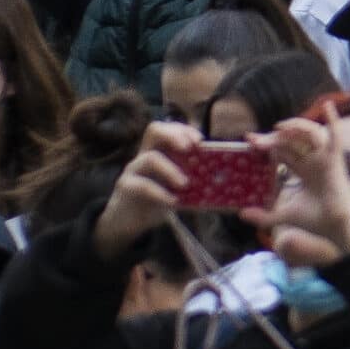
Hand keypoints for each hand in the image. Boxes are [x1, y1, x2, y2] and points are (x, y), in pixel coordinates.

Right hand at [95, 120, 202, 258]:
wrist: (128, 221)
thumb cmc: (157, 200)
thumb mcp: (178, 188)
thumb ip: (194, 180)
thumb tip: (224, 181)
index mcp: (159, 150)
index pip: (169, 127)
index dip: (184, 129)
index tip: (201, 141)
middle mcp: (144, 154)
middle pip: (154, 129)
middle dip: (175, 135)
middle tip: (190, 149)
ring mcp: (133, 169)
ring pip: (150, 158)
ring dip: (171, 169)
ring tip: (185, 184)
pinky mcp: (125, 187)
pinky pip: (142, 185)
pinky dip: (160, 193)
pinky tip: (173, 202)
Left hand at [242, 108, 349, 267]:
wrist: (335, 227)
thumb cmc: (315, 221)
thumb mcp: (283, 215)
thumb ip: (263, 216)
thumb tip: (240, 214)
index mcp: (304, 170)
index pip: (283, 151)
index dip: (267, 145)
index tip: (249, 142)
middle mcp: (314, 161)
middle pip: (291, 142)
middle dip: (272, 138)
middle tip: (253, 139)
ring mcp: (324, 158)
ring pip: (308, 134)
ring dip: (293, 127)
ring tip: (276, 128)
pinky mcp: (335, 158)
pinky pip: (336, 135)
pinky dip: (334, 120)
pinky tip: (327, 106)